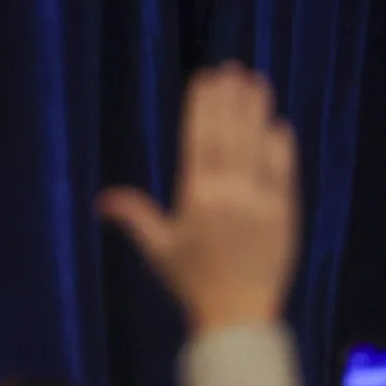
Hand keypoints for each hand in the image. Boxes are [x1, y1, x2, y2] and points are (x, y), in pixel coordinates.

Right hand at [98, 65, 298, 331]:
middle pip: (229, 137)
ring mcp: (260, 205)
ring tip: (257, 82)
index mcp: (195, 200)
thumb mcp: (159, 248)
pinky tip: (278, 123)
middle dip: (230, 100)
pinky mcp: (286, 216)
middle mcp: (228, 197)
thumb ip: (133, 217)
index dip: (202, 108)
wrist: (238, 316)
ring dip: (257, 113)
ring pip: (258, 148)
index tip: (205, 79)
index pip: (199, 142)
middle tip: (232, 69)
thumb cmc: (192, 281)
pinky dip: (281, 147)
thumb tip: (99, 200)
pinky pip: (284, 174)